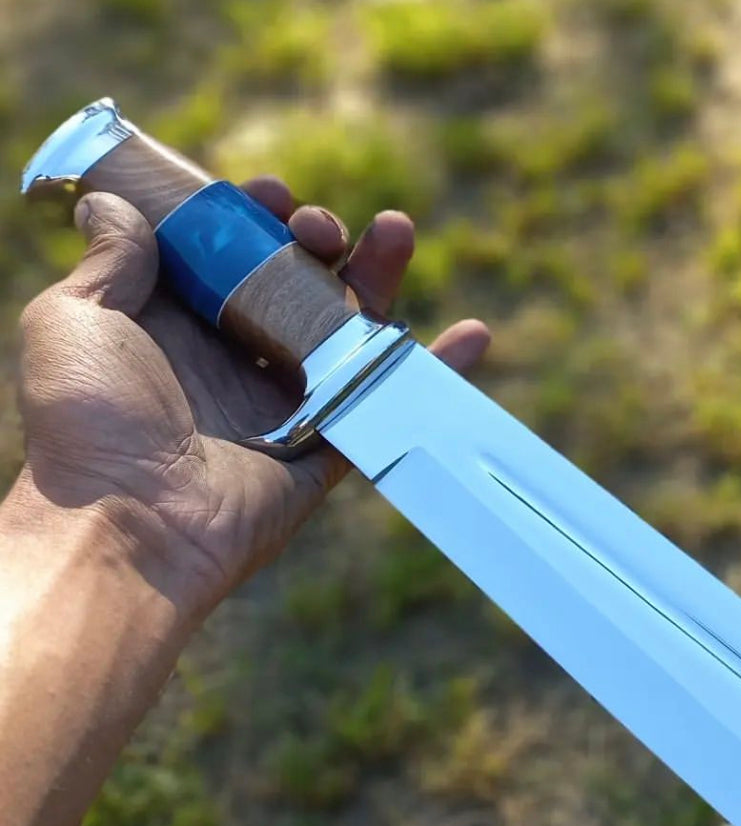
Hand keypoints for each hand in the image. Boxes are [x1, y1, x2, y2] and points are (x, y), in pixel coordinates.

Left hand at [14, 180, 490, 618]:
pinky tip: (473, 334)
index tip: (265, 196)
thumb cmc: (91, 421)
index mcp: (174, 326)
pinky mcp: (325, 447)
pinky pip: (386, 401)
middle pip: (293, 284)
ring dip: (378, 276)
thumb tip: (110, 202)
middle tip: (320, 225)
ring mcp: (283, 404)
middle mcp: (231, 360)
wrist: (132, 520)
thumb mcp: (74, 319)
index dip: (251, 218)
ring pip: (346, 331)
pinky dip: (433, 370)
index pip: (227, 256)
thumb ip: (108, 259)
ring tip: (398, 231)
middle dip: (317, 240)